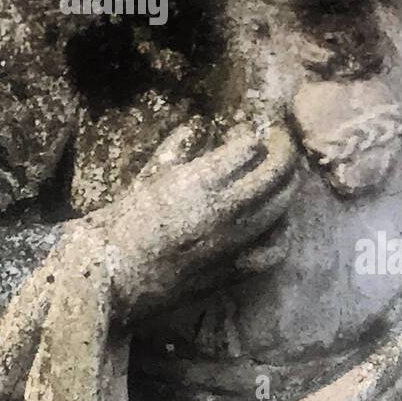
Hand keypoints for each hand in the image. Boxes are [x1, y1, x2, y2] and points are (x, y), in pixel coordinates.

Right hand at [86, 121, 299, 324]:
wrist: (114, 275)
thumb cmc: (125, 221)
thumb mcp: (150, 175)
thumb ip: (178, 147)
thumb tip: (199, 126)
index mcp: (202, 181)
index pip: (250, 148)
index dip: (257, 136)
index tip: (256, 131)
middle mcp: (227, 209)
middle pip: (276, 173)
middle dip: (283, 152)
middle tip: (281, 143)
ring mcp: (236, 243)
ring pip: (281, 207)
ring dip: (287, 186)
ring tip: (283, 176)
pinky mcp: (236, 270)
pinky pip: (274, 249)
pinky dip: (282, 231)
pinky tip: (278, 222)